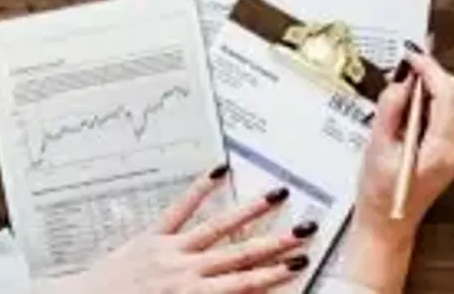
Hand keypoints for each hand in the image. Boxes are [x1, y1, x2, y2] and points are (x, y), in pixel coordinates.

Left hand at [41, 167, 313, 293]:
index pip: (243, 284)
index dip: (274, 273)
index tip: (300, 264)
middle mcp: (185, 271)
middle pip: (239, 254)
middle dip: (275, 242)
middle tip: (305, 228)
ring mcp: (168, 251)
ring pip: (217, 228)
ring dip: (249, 211)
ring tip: (277, 195)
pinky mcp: (149, 238)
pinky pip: (177, 210)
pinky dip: (198, 189)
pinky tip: (218, 171)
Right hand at [335, 48, 453, 293]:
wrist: (387, 226)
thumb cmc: (379, 197)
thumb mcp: (377, 149)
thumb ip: (390, 110)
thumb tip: (401, 81)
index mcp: (443, 149)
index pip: (447, 94)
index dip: (430, 69)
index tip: (412, 56)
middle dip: (433, 74)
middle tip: (407, 67)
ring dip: (432, 86)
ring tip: (405, 85)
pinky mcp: (451, 149)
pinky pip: (448, 113)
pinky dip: (431, 100)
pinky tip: (411, 103)